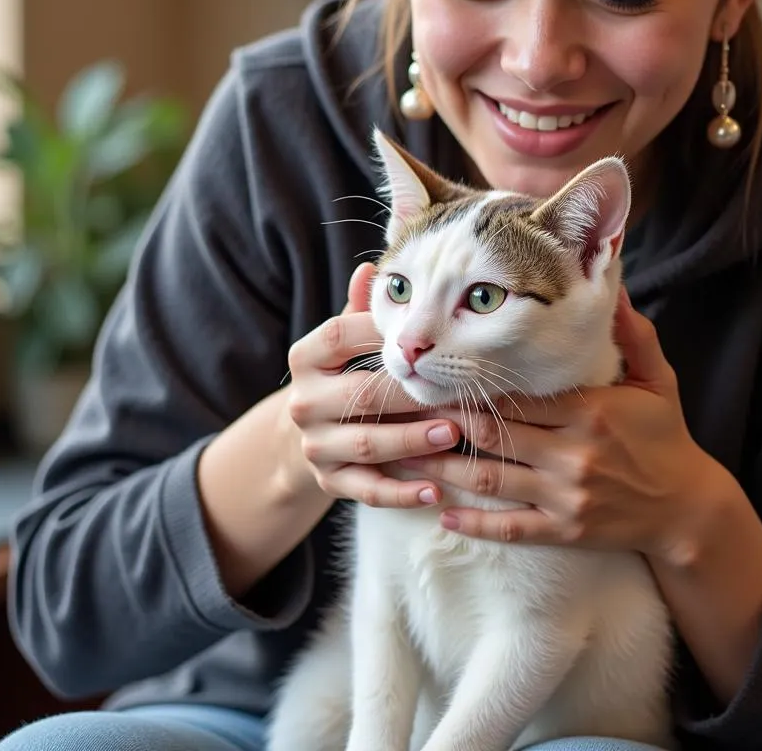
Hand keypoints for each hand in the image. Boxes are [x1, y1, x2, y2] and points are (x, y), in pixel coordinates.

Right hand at [286, 262, 460, 509]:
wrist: (315, 434)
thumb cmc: (347, 374)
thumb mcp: (349, 341)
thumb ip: (362, 311)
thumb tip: (372, 268)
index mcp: (306, 357)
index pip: (340, 336)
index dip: (382, 334)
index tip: (427, 334)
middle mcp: (304, 402)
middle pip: (362, 396)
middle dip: (412, 397)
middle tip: (457, 394)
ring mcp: (315, 444)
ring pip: (368, 445)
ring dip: (414, 441)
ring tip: (454, 435)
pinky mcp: (329, 482)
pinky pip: (367, 490)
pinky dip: (402, 493)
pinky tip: (435, 491)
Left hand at [400, 287, 724, 559]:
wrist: (689, 509)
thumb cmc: (666, 437)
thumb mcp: (657, 379)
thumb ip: (633, 334)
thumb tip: (615, 286)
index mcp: (588, 411)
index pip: (516, 395)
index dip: (472, 385)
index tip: (435, 375)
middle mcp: (571, 453)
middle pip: (492, 433)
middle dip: (442, 422)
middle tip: (402, 410)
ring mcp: (565, 496)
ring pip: (490, 480)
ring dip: (441, 470)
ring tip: (400, 457)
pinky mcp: (565, 531)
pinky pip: (511, 528)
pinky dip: (474, 523)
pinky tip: (443, 515)